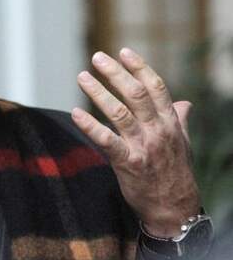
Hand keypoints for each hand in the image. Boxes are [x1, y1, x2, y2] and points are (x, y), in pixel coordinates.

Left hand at [71, 48, 199, 237]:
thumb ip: (179, 120)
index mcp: (170, 122)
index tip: (123, 51)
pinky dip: (90, 125)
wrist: (174, 208)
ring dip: (98, 92)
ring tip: (82, 77)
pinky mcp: (128, 162)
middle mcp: (158, 130)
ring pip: (119, 112)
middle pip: (136, 94)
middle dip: (116, 73)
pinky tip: (75, 112)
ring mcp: (143, 146)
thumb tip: (184, 103)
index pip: (156, 87)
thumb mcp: (182, 143)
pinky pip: (106, 140)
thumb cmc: (175, 172)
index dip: (139, 67)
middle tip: (97, 58)